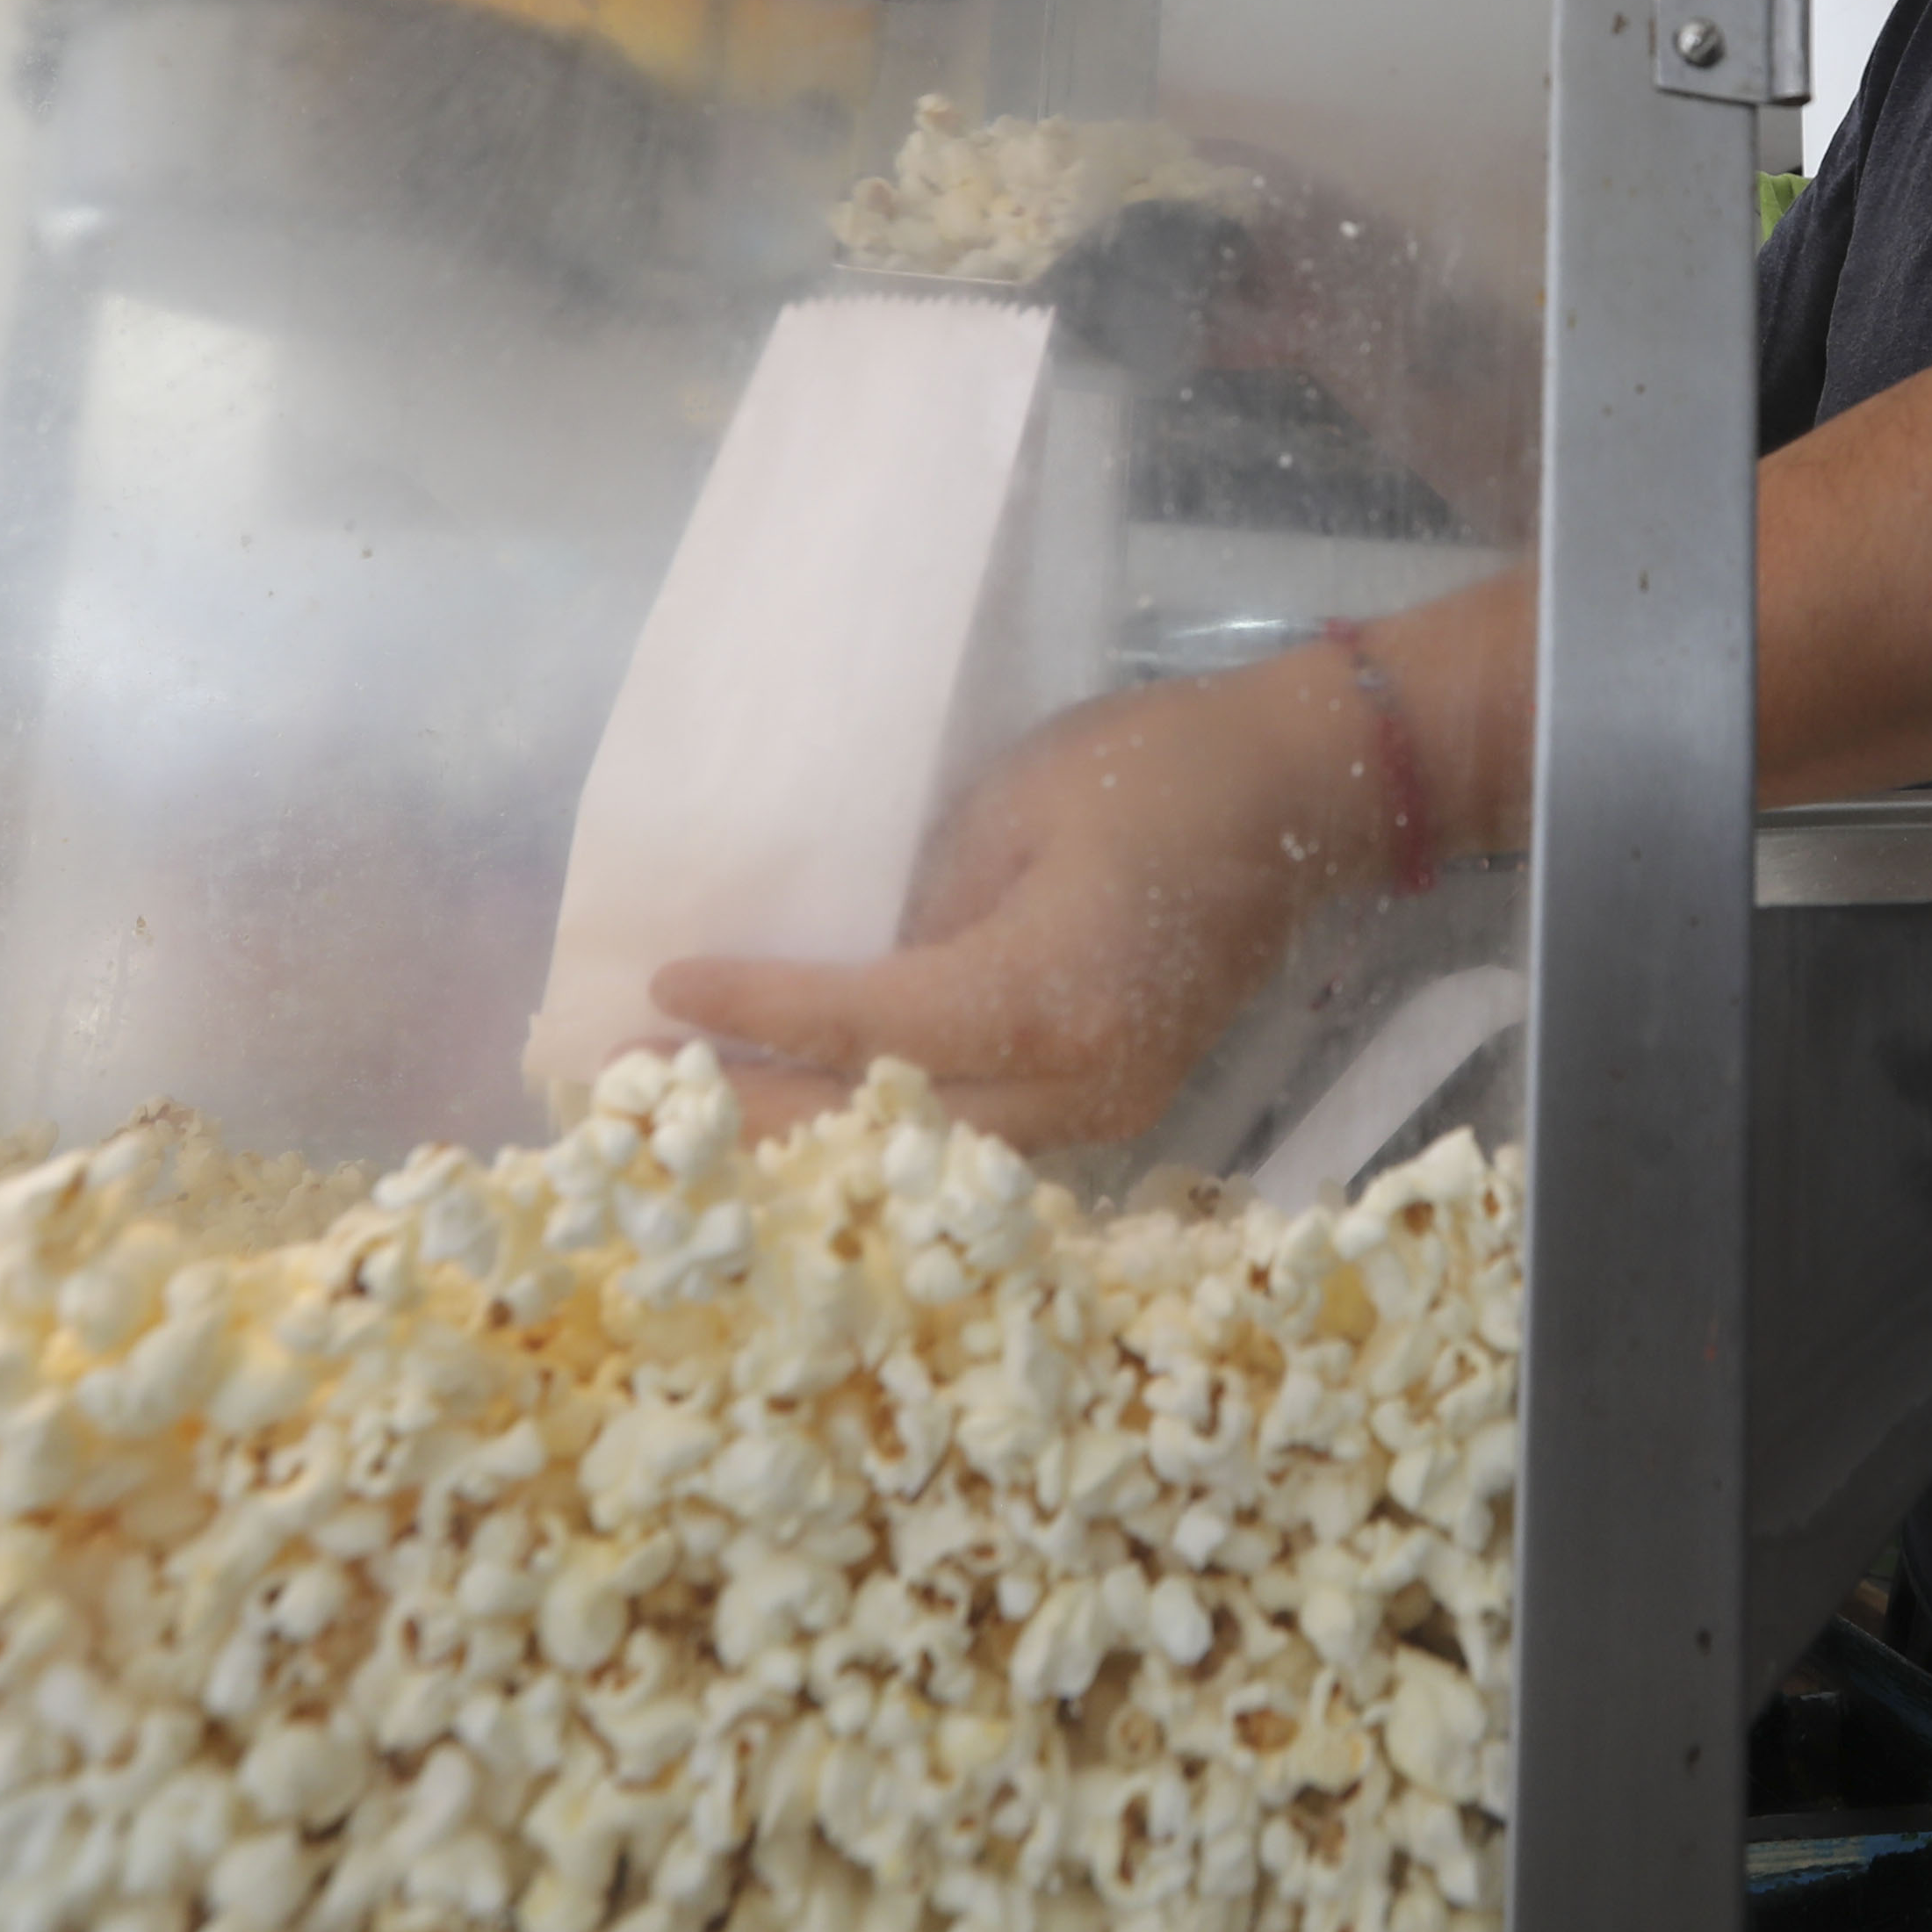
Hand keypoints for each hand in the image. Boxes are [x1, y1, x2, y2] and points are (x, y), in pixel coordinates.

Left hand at [646, 648, 1389, 1147]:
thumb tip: (841, 984)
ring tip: (696, 1120)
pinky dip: (890, 1137)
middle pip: (884, 1127)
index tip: (660, 994)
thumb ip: (924, 910)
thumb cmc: (1154, 770)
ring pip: (931, 1161)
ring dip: (813, 1141)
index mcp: (1049, 998)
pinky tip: (811, 1116)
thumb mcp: (1009, 806)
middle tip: (629, 1092)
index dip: (758, 1015)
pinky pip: (979, 1145)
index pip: (869, 1029)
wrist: (1301, 796)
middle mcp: (1078, 1085)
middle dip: (753, 1113)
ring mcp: (1106, 1112)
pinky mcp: (1115, 1109)